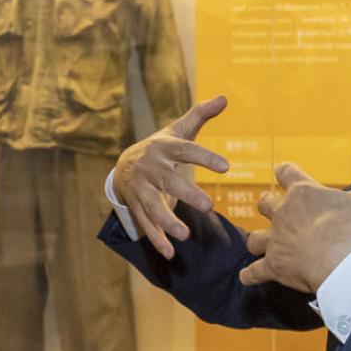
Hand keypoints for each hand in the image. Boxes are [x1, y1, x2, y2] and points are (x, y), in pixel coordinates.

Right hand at [112, 96, 230, 258]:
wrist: (124, 164)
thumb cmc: (161, 147)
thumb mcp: (178, 130)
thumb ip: (200, 115)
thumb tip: (224, 97)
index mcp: (165, 147)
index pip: (187, 150)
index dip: (205, 157)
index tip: (226, 167)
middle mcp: (151, 167)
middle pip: (168, 181)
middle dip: (186, 194)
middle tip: (208, 206)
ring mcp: (142, 189)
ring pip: (153, 206)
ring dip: (167, 222)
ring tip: (185, 235)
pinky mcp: (137, 207)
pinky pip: (146, 224)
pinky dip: (157, 239)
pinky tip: (170, 253)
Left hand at [238, 143, 350, 294]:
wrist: (344, 264)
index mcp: (303, 193)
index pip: (285, 172)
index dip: (285, 173)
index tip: (286, 173)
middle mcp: (283, 214)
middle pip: (264, 203)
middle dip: (269, 207)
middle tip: (279, 214)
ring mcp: (275, 242)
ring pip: (254, 238)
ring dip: (258, 241)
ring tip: (263, 245)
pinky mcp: (273, 266)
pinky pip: (253, 271)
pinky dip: (250, 275)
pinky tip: (248, 277)